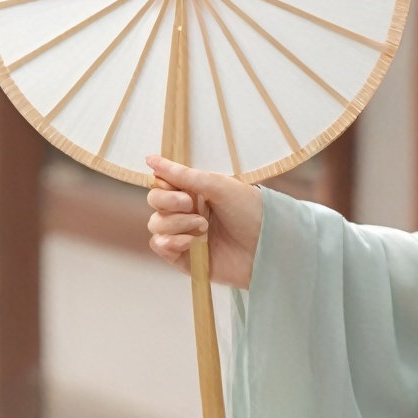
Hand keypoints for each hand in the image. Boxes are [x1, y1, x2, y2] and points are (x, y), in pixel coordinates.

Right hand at [145, 155, 262, 290]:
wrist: (267, 246)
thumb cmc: (249, 211)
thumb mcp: (217, 185)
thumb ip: (182, 175)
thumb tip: (149, 159)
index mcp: (197, 191)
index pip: (162, 183)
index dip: (164, 185)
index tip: (181, 188)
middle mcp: (188, 211)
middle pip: (155, 202)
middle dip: (169, 202)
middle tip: (192, 205)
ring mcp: (186, 234)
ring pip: (156, 224)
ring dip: (175, 223)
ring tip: (203, 227)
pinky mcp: (185, 258)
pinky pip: (160, 246)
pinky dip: (170, 242)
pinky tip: (190, 242)